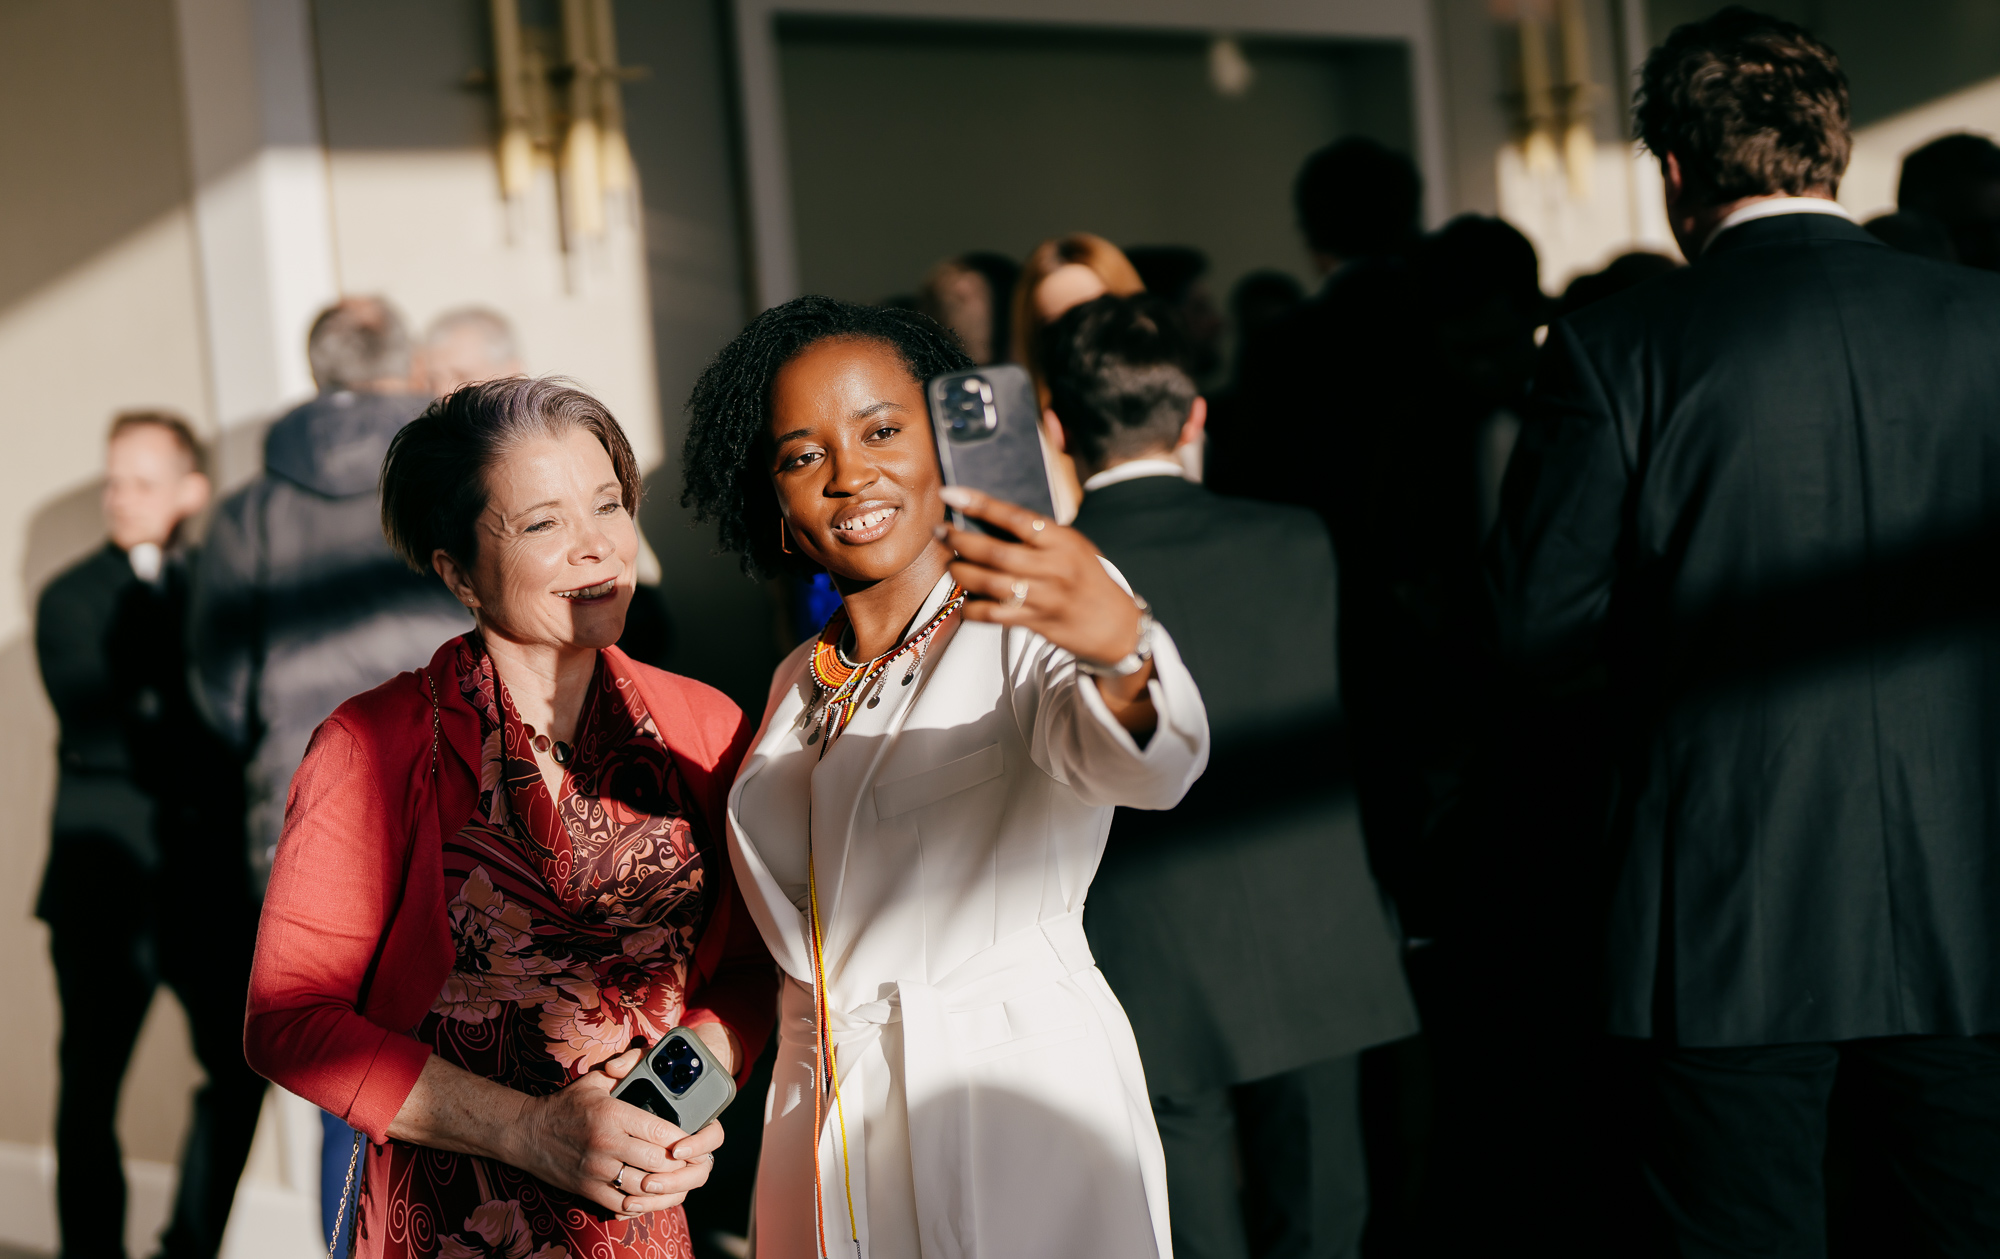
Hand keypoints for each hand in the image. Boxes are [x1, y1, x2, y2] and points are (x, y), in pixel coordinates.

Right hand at [507, 1047, 723, 1218]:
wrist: (526, 1133)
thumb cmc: (567, 1105)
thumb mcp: (595, 1080)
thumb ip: (626, 1067)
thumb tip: (650, 1055)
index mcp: (611, 1114)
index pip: (658, 1129)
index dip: (682, 1138)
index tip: (694, 1138)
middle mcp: (605, 1143)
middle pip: (656, 1161)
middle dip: (679, 1164)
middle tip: (692, 1161)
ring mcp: (596, 1170)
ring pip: (643, 1186)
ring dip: (665, 1186)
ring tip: (678, 1179)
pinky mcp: (587, 1189)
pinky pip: (622, 1204)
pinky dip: (641, 1204)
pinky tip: (653, 1196)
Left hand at [937, 486, 1155, 732]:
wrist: (1117, 627)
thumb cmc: (1090, 580)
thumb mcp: (1075, 548)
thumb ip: (1040, 536)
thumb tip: (991, 522)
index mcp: (1064, 541)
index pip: (1016, 517)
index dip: (980, 504)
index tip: (952, 494)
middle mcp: (1054, 567)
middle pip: (995, 551)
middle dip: (959, 540)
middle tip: (940, 532)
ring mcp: (1044, 597)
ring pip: (989, 583)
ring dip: (961, 572)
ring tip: (951, 565)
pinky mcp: (1036, 623)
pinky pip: (993, 615)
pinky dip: (972, 608)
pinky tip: (965, 601)